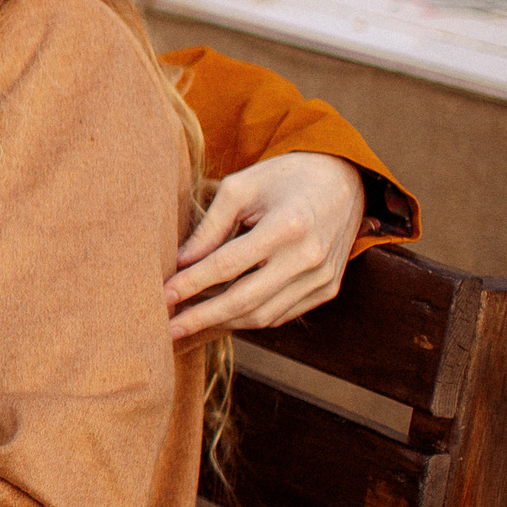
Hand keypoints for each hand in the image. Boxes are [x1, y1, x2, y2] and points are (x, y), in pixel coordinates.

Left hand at [166, 151, 362, 343]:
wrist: (344, 180)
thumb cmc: (284, 178)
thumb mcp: (241, 187)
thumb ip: (210, 226)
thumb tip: (180, 263)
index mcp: (288, 226)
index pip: (228, 265)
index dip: (192, 283)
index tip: (162, 295)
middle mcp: (309, 257)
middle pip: (245, 300)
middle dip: (202, 317)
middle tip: (167, 328)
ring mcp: (323, 278)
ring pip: (263, 315)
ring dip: (223, 323)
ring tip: (189, 323)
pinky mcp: (328, 289)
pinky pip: (281, 314)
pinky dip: (249, 318)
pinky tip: (221, 316)